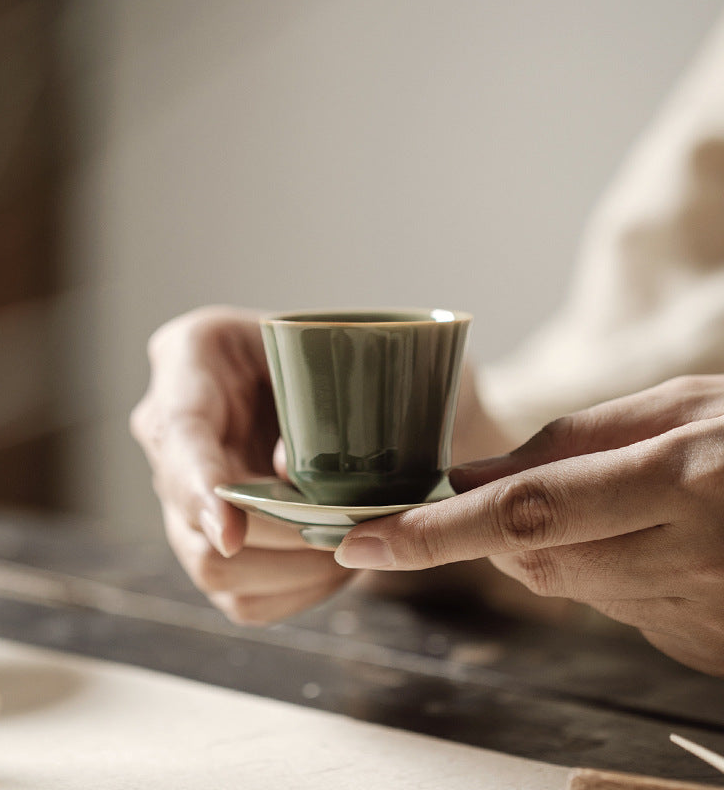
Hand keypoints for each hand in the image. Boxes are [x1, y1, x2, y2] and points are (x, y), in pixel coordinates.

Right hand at [130, 306, 352, 623]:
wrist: (296, 372)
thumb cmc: (306, 344)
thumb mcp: (308, 334)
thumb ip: (302, 393)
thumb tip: (290, 477)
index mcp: (187, 369)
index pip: (179, 439)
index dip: (200, 491)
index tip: (230, 533)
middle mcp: (171, 443)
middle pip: (195, 527)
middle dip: (279, 540)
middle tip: (347, 531)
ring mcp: (184, 498)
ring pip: (215, 571)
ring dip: (292, 571)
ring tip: (350, 547)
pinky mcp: (210, 541)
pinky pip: (242, 596)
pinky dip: (296, 593)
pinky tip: (334, 566)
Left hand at [334, 375, 723, 676]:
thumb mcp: (680, 406)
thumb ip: (572, 441)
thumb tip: (471, 475)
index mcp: (679, 480)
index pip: (521, 514)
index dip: (432, 534)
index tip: (361, 544)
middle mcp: (685, 556)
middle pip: (533, 561)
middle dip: (496, 532)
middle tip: (517, 491)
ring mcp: (695, 613)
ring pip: (566, 587)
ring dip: (559, 547)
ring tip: (624, 504)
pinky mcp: (696, 645)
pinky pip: (612, 608)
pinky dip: (604, 570)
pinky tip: (657, 538)